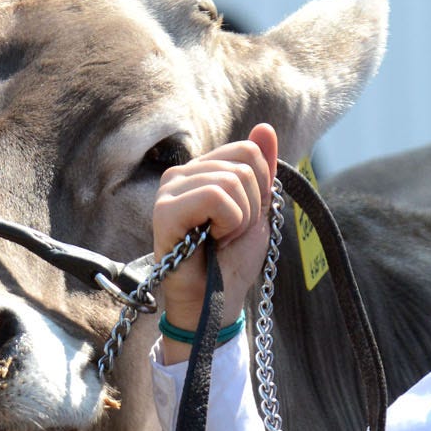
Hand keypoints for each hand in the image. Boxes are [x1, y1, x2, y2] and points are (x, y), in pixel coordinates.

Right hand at [152, 122, 276, 358]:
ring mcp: (169, 190)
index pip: (249, 151)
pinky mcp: (165, 211)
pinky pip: (215, 196)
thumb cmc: (232, 262)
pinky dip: (227, 222)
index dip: (261, 190)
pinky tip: (209, 240)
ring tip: (218, 239)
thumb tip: (265, 128)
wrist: (217, 302)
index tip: (243, 220)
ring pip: (232, 180)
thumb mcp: (258, 210)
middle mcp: (181, 174)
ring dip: (239, 219)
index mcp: (202, 172)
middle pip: (244, 164)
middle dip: (252, 206)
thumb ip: (261, 170)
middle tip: (229, 234)